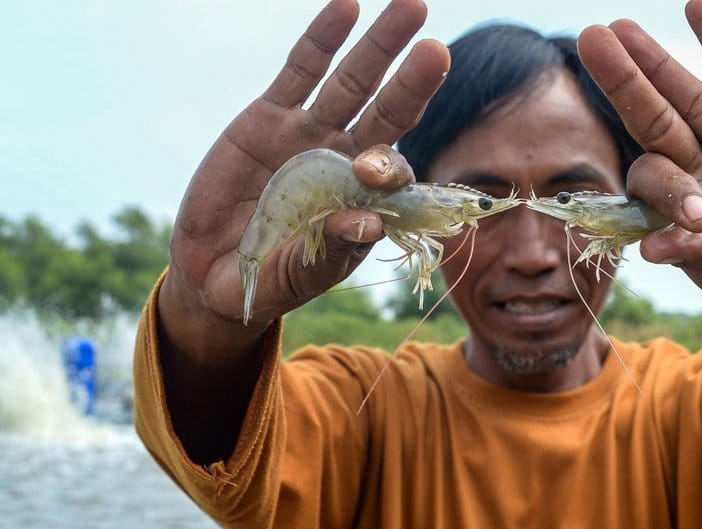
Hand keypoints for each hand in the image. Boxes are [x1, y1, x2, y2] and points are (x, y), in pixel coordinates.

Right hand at [161, 0, 447, 336]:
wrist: (216, 271)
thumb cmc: (271, 279)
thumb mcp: (297, 275)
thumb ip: (330, 251)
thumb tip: (369, 224)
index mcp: (364, 198)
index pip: (393, 170)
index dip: (389, 166)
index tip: (374, 173)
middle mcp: (345, 159)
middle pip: (388, 110)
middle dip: (411, 81)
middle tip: (436, 50)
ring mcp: (310, 133)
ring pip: (353, 80)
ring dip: (380, 45)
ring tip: (410, 7)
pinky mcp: (269, 117)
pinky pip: (301, 71)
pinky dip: (323, 40)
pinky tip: (346, 8)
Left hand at [577, 0, 701, 335]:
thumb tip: (655, 248)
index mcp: (685, 215)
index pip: (657, 186)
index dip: (667, 192)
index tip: (700, 220)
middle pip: (655, 122)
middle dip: (624, 85)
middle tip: (590, 39)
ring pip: (690, 97)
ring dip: (658, 63)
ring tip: (620, 28)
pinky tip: (699, 10)